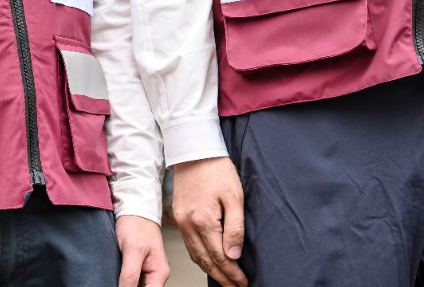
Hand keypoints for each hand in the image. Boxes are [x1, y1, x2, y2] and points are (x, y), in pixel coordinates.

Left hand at [116, 214, 170, 286]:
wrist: (133, 207)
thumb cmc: (137, 224)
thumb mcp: (132, 250)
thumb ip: (130, 275)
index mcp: (159, 274)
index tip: (119, 286)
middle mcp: (155, 274)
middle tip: (115, 279)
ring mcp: (147, 270)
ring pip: (136, 285)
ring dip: (124, 283)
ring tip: (113, 275)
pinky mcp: (138, 264)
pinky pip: (131, 277)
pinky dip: (123, 278)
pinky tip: (115, 274)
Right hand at [172, 157, 247, 286]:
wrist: (193, 150)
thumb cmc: (216, 170)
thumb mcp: (234, 197)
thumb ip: (235, 229)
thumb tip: (234, 255)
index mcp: (203, 221)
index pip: (220, 257)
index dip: (233, 273)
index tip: (244, 282)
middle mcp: (189, 225)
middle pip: (206, 261)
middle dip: (223, 277)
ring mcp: (182, 221)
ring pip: (196, 255)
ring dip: (211, 270)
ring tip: (225, 279)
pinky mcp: (179, 216)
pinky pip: (190, 244)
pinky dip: (200, 257)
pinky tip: (209, 261)